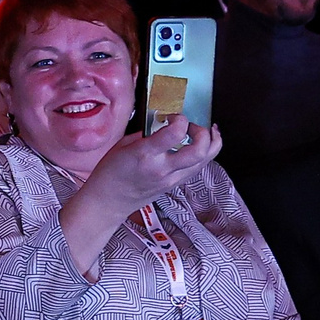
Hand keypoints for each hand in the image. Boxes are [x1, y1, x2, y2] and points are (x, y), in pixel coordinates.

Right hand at [77, 116, 224, 214]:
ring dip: (211, 142)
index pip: (176, 133)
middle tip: (192, 126)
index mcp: (145, 154)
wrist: (108, 201)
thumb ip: (146, 134)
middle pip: (200, 150)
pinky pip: (198, 167)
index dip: (179, 119)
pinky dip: (204, 154)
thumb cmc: (110, 174)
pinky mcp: (175, 184)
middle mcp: (162, 168)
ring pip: (205, 160)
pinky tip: (202, 145)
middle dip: (203, 132)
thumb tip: (162, 124)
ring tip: (206, 132)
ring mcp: (171, 179)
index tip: (172, 118)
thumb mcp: (122, 145)